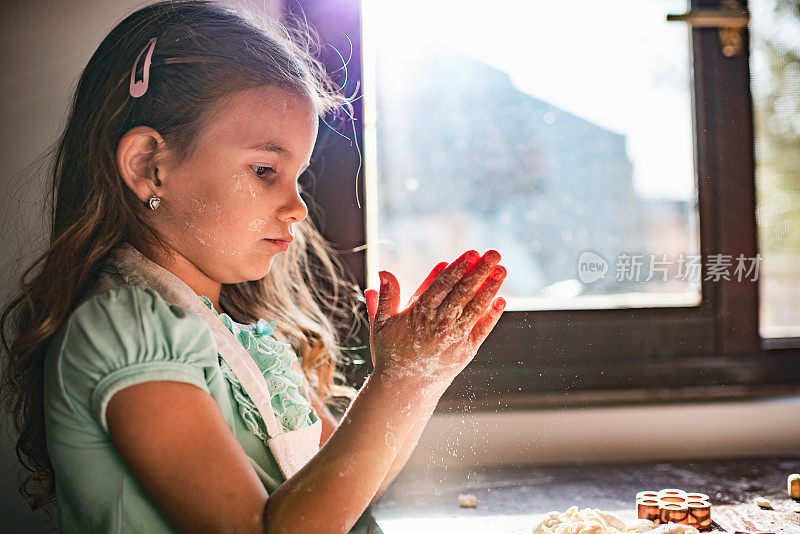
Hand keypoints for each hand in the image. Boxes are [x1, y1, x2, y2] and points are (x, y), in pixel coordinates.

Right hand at [363, 250, 505, 390]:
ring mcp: (455, 337)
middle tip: (494, 254)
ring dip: (490, 288)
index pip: (442, 285)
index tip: (471, 253)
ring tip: (502, 270)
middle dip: (480, 271)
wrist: (404, 388)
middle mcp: (440, 323)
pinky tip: (501, 300)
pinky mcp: (466, 350)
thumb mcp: (381, 324)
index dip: (458, 268)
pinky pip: (482, 330)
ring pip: (476, 308)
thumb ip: (386, 297)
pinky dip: (492, 316)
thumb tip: (383, 271)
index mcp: (419, 313)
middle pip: (463, 292)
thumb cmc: (392, 353)